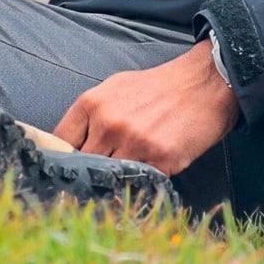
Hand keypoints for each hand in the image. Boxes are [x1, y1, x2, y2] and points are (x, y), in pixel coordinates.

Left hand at [52, 41, 237, 175]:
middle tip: (102, 170)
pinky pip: (139, 181)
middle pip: (84, 165)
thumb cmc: (158, 86)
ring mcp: (134, 142)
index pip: (60, 143)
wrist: (204, 82)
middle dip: (91, 169)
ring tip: (129, 168)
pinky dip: (141, 181)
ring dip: (116, 178)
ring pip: (110, 177)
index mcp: (92, 103)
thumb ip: (90, 116)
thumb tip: (68, 144)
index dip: (63, 157)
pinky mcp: (160, 158)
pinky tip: (149, 167)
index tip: (69, 164)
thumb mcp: (115, 89)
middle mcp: (109, 123)